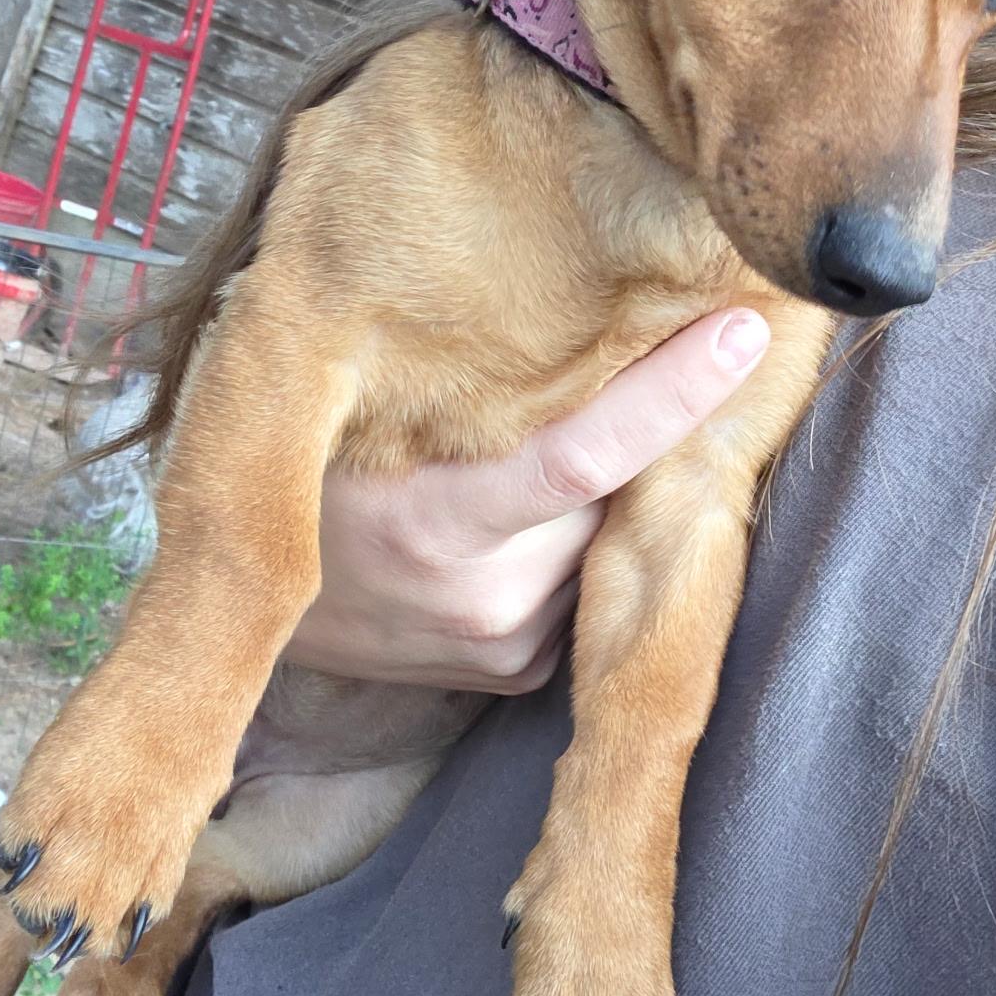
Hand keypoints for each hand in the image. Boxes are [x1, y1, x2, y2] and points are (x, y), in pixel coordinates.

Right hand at [285, 309, 771, 692]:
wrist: (251, 603)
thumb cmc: (314, 475)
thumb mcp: (368, 421)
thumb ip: (469, 392)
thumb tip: (597, 325)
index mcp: (433, 518)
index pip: (583, 453)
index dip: (672, 393)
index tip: (744, 334)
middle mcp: (480, 593)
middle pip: (607, 487)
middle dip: (615, 431)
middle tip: (573, 384)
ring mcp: (502, 640)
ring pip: (595, 530)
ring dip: (582, 497)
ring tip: (489, 486)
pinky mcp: (515, 670)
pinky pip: (575, 579)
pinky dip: (561, 544)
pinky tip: (493, 540)